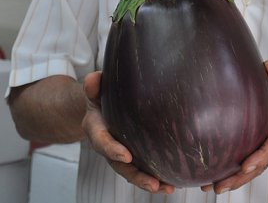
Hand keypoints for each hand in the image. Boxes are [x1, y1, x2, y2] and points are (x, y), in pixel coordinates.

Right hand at [82, 72, 175, 194]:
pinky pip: (144, 169)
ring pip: (134, 172)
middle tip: (152, 183)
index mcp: (96, 130)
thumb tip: (95, 78)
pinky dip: (157, 179)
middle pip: (120, 166)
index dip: (112, 150)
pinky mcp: (135, 156)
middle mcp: (109, 147)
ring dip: (149, 182)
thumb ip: (93, 85)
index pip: (102, 142)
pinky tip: (173, 184)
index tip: (126, 155)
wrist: (100, 106)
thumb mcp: (94, 90)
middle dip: (136, 176)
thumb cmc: (100, 97)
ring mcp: (122, 153)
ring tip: (166, 188)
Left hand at [202, 58, 267, 193]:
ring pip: (249, 170)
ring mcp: (264, 147)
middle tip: (219, 186)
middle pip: (258, 166)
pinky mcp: (254, 147)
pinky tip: (209, 180)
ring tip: (209, 188)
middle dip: (239, 178)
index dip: (261, 157)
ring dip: (230, 180)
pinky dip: (229, 173)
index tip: (246, 166)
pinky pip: (242, 163)